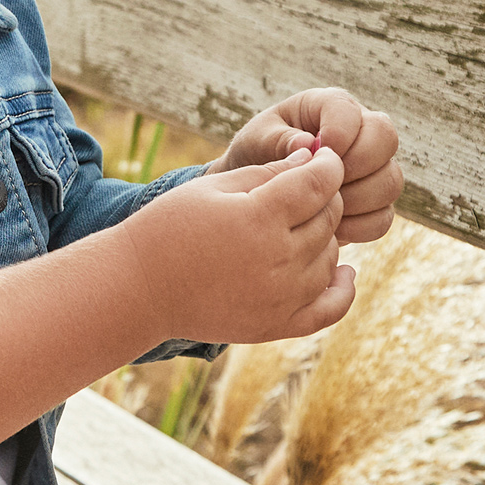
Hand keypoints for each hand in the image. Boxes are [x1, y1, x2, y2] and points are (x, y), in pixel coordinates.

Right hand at [124, 147, 354, 345]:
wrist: (139, 288)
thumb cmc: (170, 227)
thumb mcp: (214, 187)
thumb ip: (268, 172)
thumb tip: (315, 158)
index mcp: (258, 218)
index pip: (319, 184)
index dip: (328, 165)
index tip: (325, 158)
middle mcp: (277, 261)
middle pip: (329, 219)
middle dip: (324, 198)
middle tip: (304, 190)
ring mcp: (280, 298)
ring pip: (332, 256)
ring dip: (324, 237)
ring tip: (297, 226)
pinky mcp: (277, 326)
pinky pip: (331, 308)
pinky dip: (344, 289)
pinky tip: (345, 271)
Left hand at [209, 87, 401, 245]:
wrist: (255, 195)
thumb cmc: (255, 157)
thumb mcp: (255, 142)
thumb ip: (276, 140)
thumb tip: (306, 143)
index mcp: (330, 107)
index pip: (353, 111)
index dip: (338, 134)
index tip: (310, 154)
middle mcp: (361, 132)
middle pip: (386, 140)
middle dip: (354, 166)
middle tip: (320, 184)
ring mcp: (374, 169)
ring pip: (390, 182)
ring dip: (355, 200)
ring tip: (318, 207)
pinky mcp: (374, 204)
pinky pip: (382, 218)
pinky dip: (357, 228)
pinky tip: (327, 229)